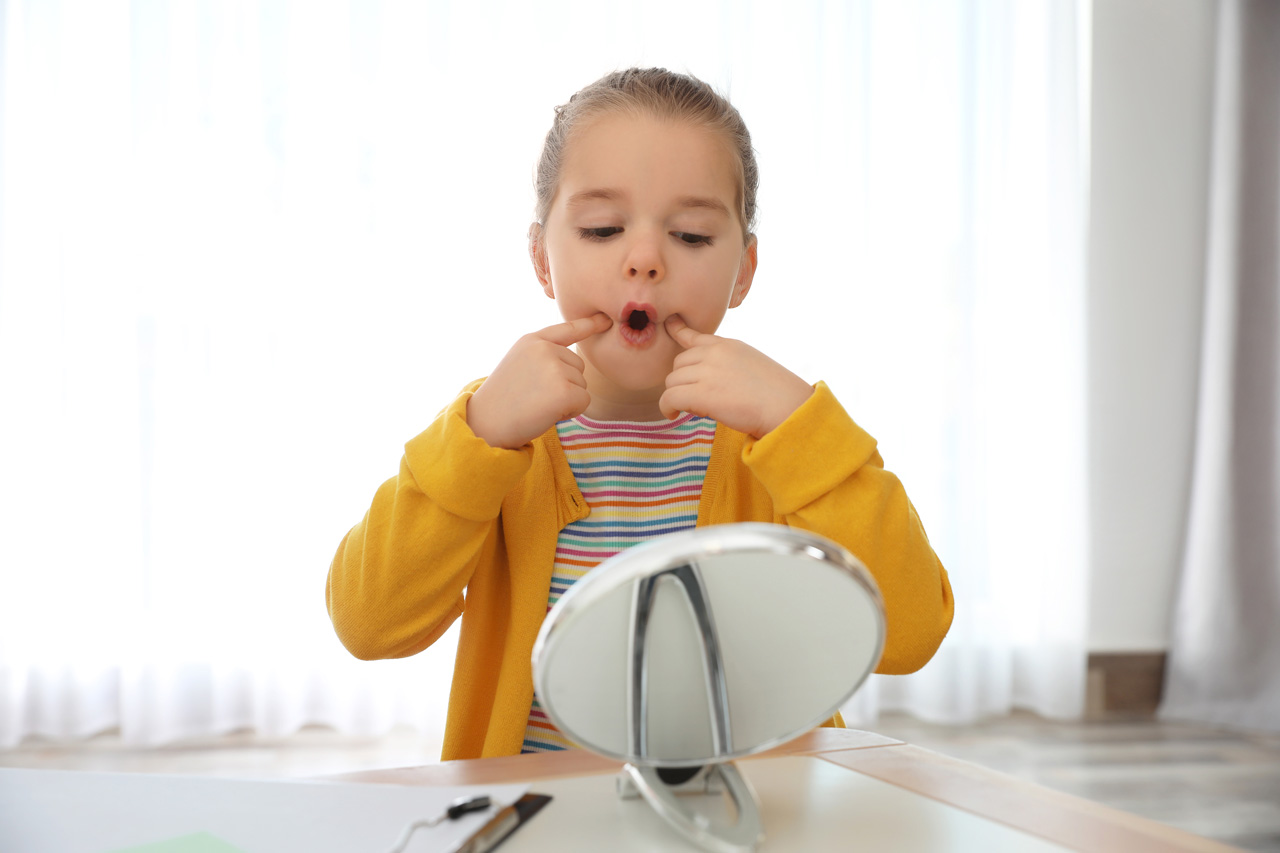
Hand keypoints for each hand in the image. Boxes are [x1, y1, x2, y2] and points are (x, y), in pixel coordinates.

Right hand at [468, 313, 612, 448]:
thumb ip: (544, 356)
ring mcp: (554, 368)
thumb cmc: (503, 400)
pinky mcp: (564, 391)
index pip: (567, 329)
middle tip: (535, 395)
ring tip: (537, 403)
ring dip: (566, 399)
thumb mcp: (519, 364)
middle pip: (578, 366)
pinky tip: (548, 413)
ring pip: (582, 384)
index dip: (589, 324)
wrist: (486, 423)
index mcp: (532, 340)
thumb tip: (575, 362)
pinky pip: (584, 401)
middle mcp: (544, 349)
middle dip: (564, 384)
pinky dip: (571, 412)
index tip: (607, 319)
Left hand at [659, 314, 812, 437]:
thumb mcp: (751, 364)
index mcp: (728, 345)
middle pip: (678, 363)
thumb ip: (727, 364)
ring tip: (693, 409)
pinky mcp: (701, 393)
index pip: (694, 335)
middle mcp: (714, 354)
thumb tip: (706, 380)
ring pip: (672, 381)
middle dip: (682, 380)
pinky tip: (674, 414)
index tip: (669, 324)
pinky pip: (669, 397)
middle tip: (696, 397)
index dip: (677, 330)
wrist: (787, 407)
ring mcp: (707, 372)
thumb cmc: (777, 394)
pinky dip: (667, 408)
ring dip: (677, 396)